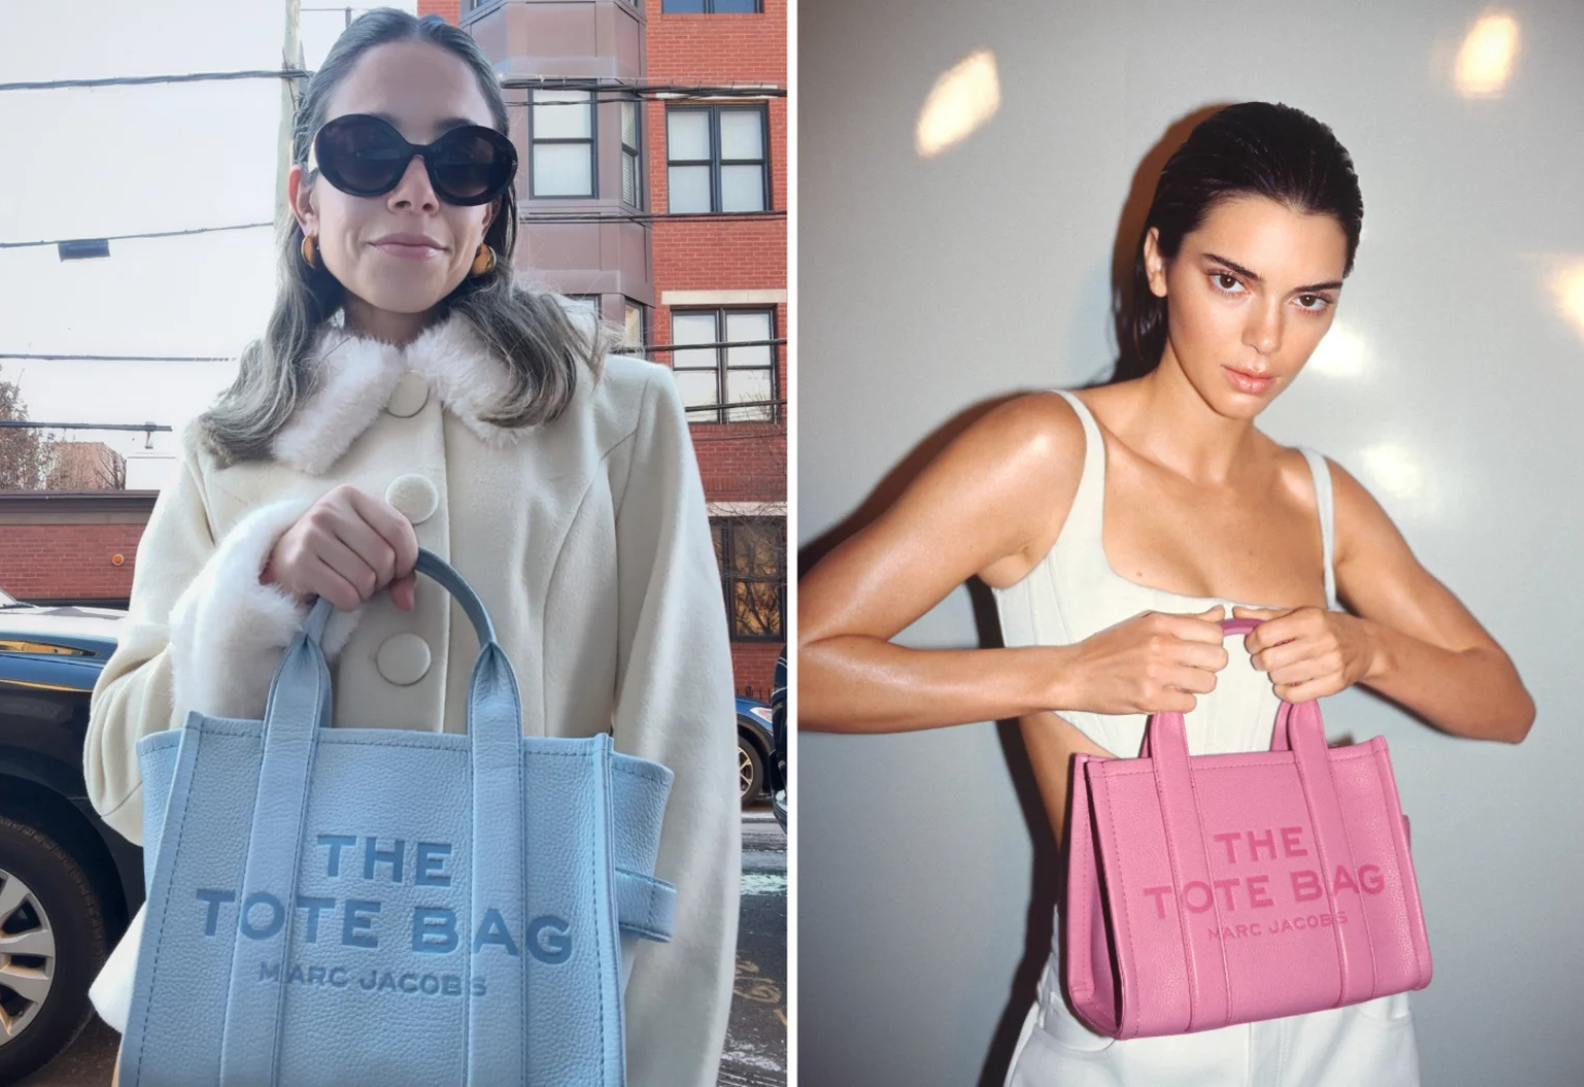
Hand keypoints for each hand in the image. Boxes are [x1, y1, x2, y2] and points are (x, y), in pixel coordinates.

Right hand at [260, 484, 418, 611]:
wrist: (285, 559)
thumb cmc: (336, 550)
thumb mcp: (369, 544)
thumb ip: (399, 568)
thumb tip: (406, 601)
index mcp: (351, 496)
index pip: (398, 528)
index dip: (407, 558)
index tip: (399, 569)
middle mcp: (329, 509)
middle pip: (383, 556)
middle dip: (384, 578)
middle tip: (369, 578)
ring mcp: (311, 534)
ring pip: (365, 578)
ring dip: (365, 591)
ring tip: (351, 583)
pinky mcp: (300, 562)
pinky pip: (345, 595)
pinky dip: (349, 602)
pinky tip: (337, 592)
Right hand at [1062, 605, 1229, 714]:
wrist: (1074, 673)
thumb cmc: (1107, 648)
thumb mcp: (1143, 623)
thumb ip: (1184, 619)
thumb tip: (1221, 613)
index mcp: (1160, 623)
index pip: (1215, 632)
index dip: (1210, 643)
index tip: (1197, 650)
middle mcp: (1161, 646)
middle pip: (1218, 659)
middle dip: (1207, 666)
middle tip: (1188, 668)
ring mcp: (1156, 674)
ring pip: (1208, 683)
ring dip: (1195, 686)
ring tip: (1175, 682)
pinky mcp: (1150, 699)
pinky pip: (1189, 704)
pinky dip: (1179, 702)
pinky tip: (1163, 695)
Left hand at [1231, 605, 1377, 700]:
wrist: (1367, 645)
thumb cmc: (1326, 627)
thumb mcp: (1300, 614)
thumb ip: (1266, 615)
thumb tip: (1236, 613)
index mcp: (1310, 619)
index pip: (1265, 634)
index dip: (1252, 642)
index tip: (1254, 644)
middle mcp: (1321, 641)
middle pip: (1270, 659)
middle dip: (1259, 661)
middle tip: (1263, 659)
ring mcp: (1330, 664)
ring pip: (1281, 678)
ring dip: (1273, 675)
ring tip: (1279, 668)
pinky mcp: (1335, 684)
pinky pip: (1296, 695)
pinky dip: (1284, 692)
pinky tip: (1286, 684)